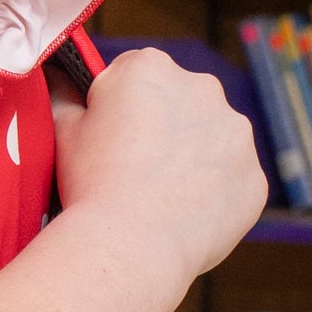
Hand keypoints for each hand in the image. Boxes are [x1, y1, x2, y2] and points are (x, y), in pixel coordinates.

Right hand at [52, 47, 267, 288]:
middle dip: (164, 125)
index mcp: (151, 67)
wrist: (131, 244)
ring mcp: (236, 133)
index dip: (120, 106)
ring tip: (160, 195)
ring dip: (194, 157)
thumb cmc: (92, 182)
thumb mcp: (64, 129)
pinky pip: (232, 181)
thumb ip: (64, 94)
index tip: (111, 136)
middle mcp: (203, 88)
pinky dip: (214, 194)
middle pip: (181, 101)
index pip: (136, 73)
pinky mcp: (253, 177)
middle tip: (134, 167)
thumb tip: (58, 78)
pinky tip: (184, 214)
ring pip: (212, 139)